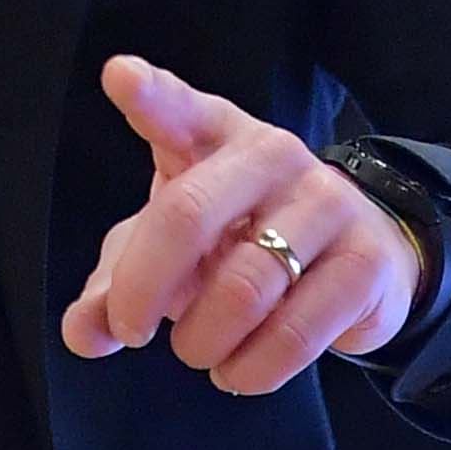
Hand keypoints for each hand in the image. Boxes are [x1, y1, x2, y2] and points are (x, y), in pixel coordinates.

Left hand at [60, 55, 423, 394]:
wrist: (363, 262)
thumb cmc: (244, 242)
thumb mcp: (174, 253)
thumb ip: (119, 286)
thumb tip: (83, 334)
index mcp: (214, 137)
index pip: (179, 110)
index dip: (150, 96)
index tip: (120, 78)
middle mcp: (273, 157)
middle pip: (189, 216)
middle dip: (142, 288)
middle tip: (131, 331)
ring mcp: (327, 203)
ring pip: (243, 287)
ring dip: (203, 341)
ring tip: (198, 353)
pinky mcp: (366, 262)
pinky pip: (296, 331)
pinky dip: (253, 368)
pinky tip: (240, 371)